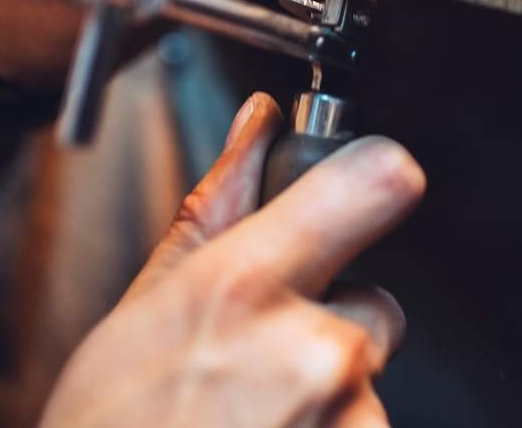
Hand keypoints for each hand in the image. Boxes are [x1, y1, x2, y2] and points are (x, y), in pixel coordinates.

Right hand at [40, 94, 426, 427]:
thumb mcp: (144, 309)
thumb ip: (218, 206)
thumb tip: (259, 123)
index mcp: (249, 286)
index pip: (377, 182)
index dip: (376, 177)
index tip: (365, 185)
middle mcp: (314, 351)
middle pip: (375, 302)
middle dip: (331, 326)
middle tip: (258, 366)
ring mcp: (347, 418)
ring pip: (367, 378)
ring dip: (327, 395)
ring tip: (250, 419)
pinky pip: (363, 427)